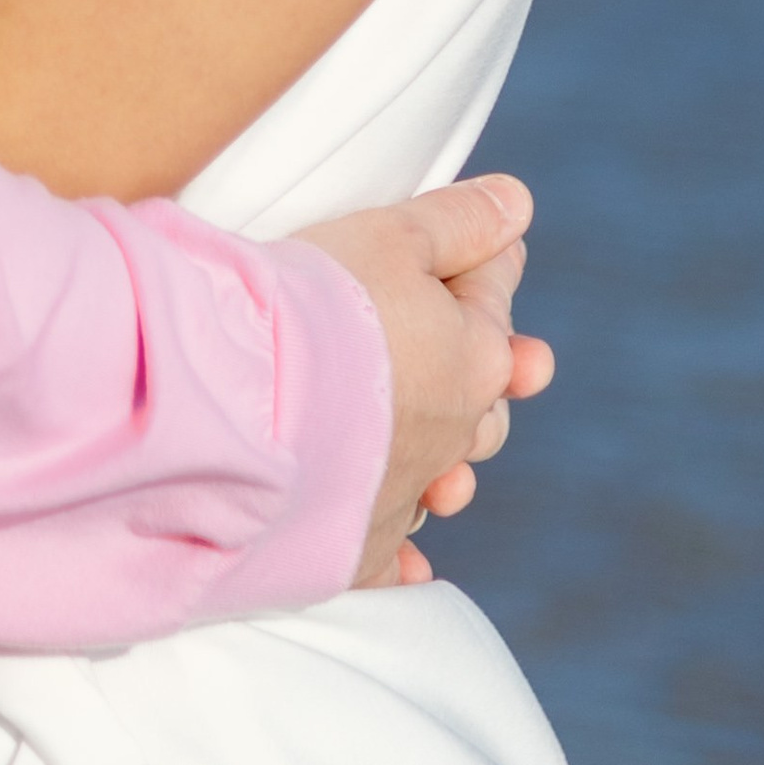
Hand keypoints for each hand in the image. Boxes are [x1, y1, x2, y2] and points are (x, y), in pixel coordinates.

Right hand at [294, 174, 553, 587]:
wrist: (244, 400)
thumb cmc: (317, 301)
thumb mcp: (391, 235)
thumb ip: (458, 221)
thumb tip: (519, 202)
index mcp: (474, 357)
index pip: (492, 301)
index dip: (489, 263)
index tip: (492, 245)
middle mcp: (452, 433)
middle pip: (485, 405)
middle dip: (489, 378)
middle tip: (520, 365)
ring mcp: (405, 492)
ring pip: (446, 479)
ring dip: (452, 465)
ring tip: (454, 468)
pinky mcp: (355, 543)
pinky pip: (392, 556)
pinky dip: (405, 556)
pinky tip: (411, 562)